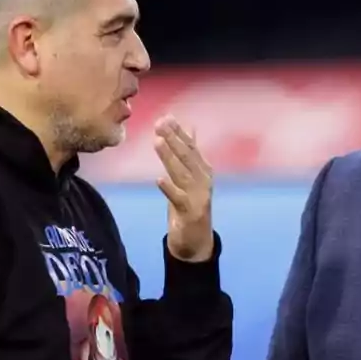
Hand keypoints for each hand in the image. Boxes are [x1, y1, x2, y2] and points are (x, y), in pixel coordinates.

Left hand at [152, 116, 213, 261]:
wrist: (196, 242)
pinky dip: (169, 188)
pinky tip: (159, 179)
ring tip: (157, 142)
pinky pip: (178, 198)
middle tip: (160, 124)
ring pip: (182, 173)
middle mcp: (203, 180)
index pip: (191, 147)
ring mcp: (198, 196)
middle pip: (187, 157)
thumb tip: (191, 128)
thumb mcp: (191, 177)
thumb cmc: (191, 206)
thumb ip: (190, 153)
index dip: (179, 132)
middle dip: (174, 139)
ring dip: (170, 157)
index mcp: (203, 170)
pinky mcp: (190, 213)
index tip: (166, 117)